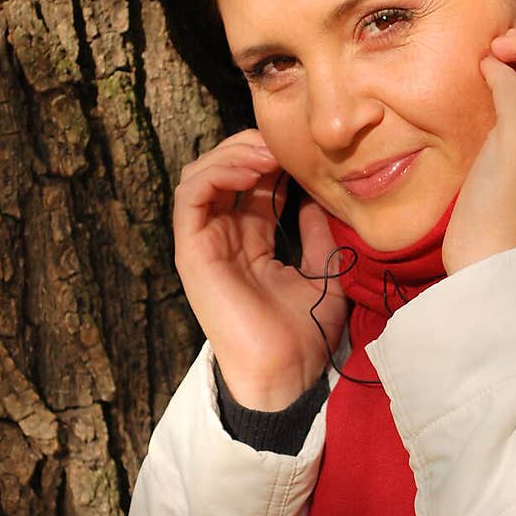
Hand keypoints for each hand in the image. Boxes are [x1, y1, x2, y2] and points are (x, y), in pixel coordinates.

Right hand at [173, 129, 348, 409]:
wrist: (287, 373)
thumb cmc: (305, 335)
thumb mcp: (323, 272)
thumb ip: (317, 234)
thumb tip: (316, 196)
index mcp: (252, 242)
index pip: (254, 183)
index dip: (274, 158)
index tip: (305, 149)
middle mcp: (225, 238)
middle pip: (225, 171)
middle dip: (252, 147)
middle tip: (285, 142)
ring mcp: (206, 243)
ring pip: (202, 174)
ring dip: (233, 154)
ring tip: (268, 152)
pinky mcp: (193, 251)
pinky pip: (191, 195)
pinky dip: (216, 172)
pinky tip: (250, 170)